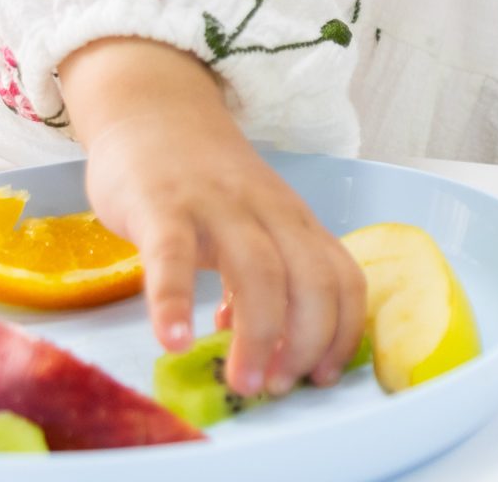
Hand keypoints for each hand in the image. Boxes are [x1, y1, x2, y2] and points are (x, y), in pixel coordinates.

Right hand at [60, 38, 365, 398]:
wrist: (153, 109)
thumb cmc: (204, 179)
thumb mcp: (251, 223)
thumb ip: (263, 278)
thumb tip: (263, 344)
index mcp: (296, 221)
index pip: (344, 278)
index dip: (341, 333)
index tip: (320, 377)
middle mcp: (268, 211)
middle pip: (311, 280)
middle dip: (304, 344)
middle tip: (276, 389)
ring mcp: (217, 206)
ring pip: (258, 272)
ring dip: (257, 336)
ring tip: (242, 382)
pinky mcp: (161, 205)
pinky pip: (173, 258)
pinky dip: (176, 304)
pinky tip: (173, 342)